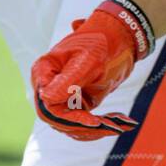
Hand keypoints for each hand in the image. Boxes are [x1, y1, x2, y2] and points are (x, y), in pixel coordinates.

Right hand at [30, 3, 144, 140]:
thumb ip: (67, 81)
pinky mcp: (77, 103)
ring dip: (94, 129)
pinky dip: (97, 127)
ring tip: (118, 123)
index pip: (47, 104)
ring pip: (70, 125)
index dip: (68, 117)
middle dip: (84, 125)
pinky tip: (117, 122)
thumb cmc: (101, 42)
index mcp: (44, 70)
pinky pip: (80, 123)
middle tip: (109, 125)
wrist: (120, 36)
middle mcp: (49, 85)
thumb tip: (45, 99)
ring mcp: (62, 95)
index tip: (94, 121)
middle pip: (57, 119)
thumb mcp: (87, 61)